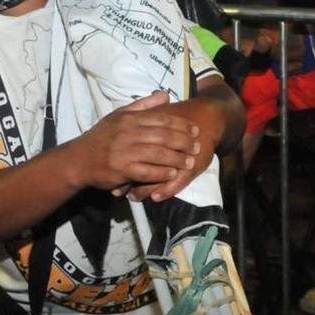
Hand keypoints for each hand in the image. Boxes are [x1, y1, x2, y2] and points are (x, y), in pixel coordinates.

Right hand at [71, 91, 199, 192]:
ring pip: (158, 154)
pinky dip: (161, 172)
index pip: (162, 119)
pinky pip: (146, 171)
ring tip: (189, 161)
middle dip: (183, 142)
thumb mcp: (119, 115)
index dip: (181, 125)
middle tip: (197, 146)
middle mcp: (128, 133)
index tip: (194, 130)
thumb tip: (165, 94)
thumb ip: (143, 105)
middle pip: (164, 136)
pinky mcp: (121, 169)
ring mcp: (124, 151)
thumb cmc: (102, 137)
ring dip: (176, 158)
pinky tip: (172, 173)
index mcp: (130, 119)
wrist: (78, 159)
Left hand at [127, 83, 241, 201]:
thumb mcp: (160, 116)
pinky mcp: (192, 166)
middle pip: (143, 163)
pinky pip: (177, 181)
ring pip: (159, 176)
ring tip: (131, 197)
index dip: (120, 162)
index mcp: (153, 131)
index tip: (107, 174)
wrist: (207, 118)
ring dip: (144, 189)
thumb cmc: (179, 121)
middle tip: (116, 190)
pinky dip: (165, 190)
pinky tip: (154, 198)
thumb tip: (121, 130)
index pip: (132, 151)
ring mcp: (180, 156)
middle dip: (128, 179)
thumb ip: (143, 120)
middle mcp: (166, 144)